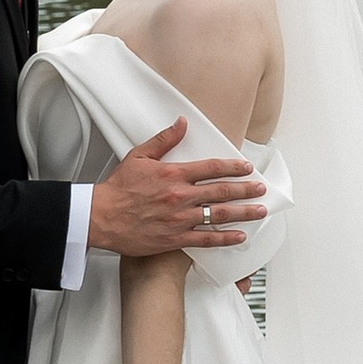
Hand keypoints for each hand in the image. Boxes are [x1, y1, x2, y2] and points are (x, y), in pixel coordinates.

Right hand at [87, 118, 265, 259]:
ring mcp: (180, 219)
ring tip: (259, 211)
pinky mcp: (175, 238)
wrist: (101, 218)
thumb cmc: (118, 189)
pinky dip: (225, 238)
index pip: (212, 168)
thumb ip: (164, 140)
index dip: (233, 167)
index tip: (247, 168)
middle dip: (245, 190)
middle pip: (221, 191)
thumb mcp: (139, 156)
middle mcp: (180, 196)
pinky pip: (206, 239)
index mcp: (173, 174)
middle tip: (261, 189)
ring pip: (219, 215)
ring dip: (243, 213)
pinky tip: (240, 236)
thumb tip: (182, 124)